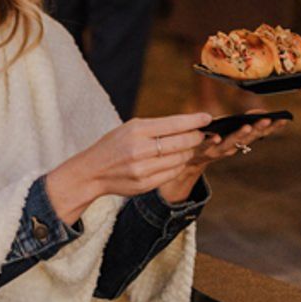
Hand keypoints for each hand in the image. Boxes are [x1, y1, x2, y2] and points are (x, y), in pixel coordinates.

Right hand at [44, 112, 218, 221]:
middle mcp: (140, 149)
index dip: (194, 121)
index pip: (173, 124)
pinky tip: (177, 160)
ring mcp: (142, 169)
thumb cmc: (114, 145)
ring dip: (189, 152)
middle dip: (196, 137)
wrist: (93, 171)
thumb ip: (156, 127)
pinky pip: (172, 173)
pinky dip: (179, 165)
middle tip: (202, 134)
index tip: (207, 118)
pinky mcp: (145, 184)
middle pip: (180, 143)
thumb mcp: (130, 128)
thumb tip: (187, 125)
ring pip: (179, 159)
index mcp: (136, 130)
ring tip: (189, 146)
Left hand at [169, 116, 283, 200]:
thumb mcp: (227, 129)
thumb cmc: (210, 140)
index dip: (272, 128)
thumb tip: (259, 111)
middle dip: (259, 129)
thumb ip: (243, 122)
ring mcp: (217, 151)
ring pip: (231, 143)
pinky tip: (217, 137)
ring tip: (248, 126)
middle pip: (248, 138)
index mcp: (239, 141)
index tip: (284, 120)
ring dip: (240, 136)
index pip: (260, 134)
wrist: (186, 160)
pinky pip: (207, 146)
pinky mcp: (201, 151)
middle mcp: (231, 148)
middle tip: (269, 120)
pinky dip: (212, 142)